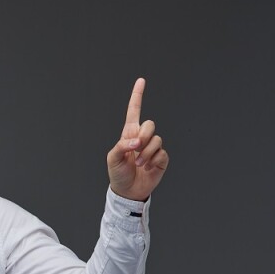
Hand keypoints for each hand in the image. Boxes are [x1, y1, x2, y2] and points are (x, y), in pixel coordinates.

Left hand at [107, 78, 168, 201]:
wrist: (128, 192)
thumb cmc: (118, 174)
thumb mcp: (112, 159)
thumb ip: (121, 146)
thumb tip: (136, 142)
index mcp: (129, 134)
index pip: (134, 111)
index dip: (137, 96)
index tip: (141, 80)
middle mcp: (142, 138)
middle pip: (150, 124)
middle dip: (144, 136)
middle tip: (136, 149)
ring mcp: (153, 148)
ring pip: (157, 139)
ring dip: (147, 153)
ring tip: (139, 164)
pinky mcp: (161, 158)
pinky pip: (162, 152)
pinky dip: (154, 160)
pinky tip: (148, 167)